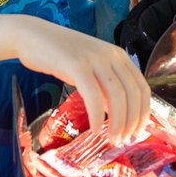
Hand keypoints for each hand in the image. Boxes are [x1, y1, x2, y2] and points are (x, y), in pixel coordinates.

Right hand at [16, 19, 149, 144]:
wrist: (31, 35)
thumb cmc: (60, 56)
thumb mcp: (90, 70)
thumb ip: (106, 88)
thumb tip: (119, 115)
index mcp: (119, 56)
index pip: (142, 87)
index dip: (144, 113)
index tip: (137, 132)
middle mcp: (111, 55)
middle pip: (133, 93)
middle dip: (132, 121)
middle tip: (124, 140)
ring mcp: (94, 58)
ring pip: (117, 96)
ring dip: (118, 122)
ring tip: (112, 139)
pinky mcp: (76, 64)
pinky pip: (93, 95)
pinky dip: (96, 115)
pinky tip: (94, 129)